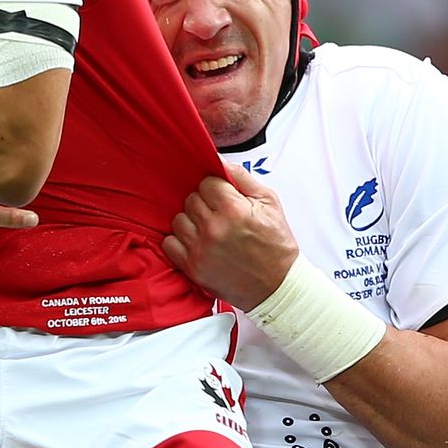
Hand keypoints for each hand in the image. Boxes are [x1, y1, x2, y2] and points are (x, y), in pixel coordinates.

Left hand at [163, 164, 301, 308]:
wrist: (277, 286)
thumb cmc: (276, 244)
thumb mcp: (270, 203)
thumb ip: (242, 178)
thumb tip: (219, 161)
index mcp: (234, 210)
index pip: (206, 183)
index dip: (216, 189)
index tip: (224, 198)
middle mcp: (214, 229)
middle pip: (191, 199)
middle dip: (204, 204)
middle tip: (220, 215)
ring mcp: (200, 249)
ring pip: (178, 219)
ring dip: (191, 221)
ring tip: (209, 229)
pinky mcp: (192, 268)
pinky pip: (169, 243)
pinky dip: (180, 241)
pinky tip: (197, 243)